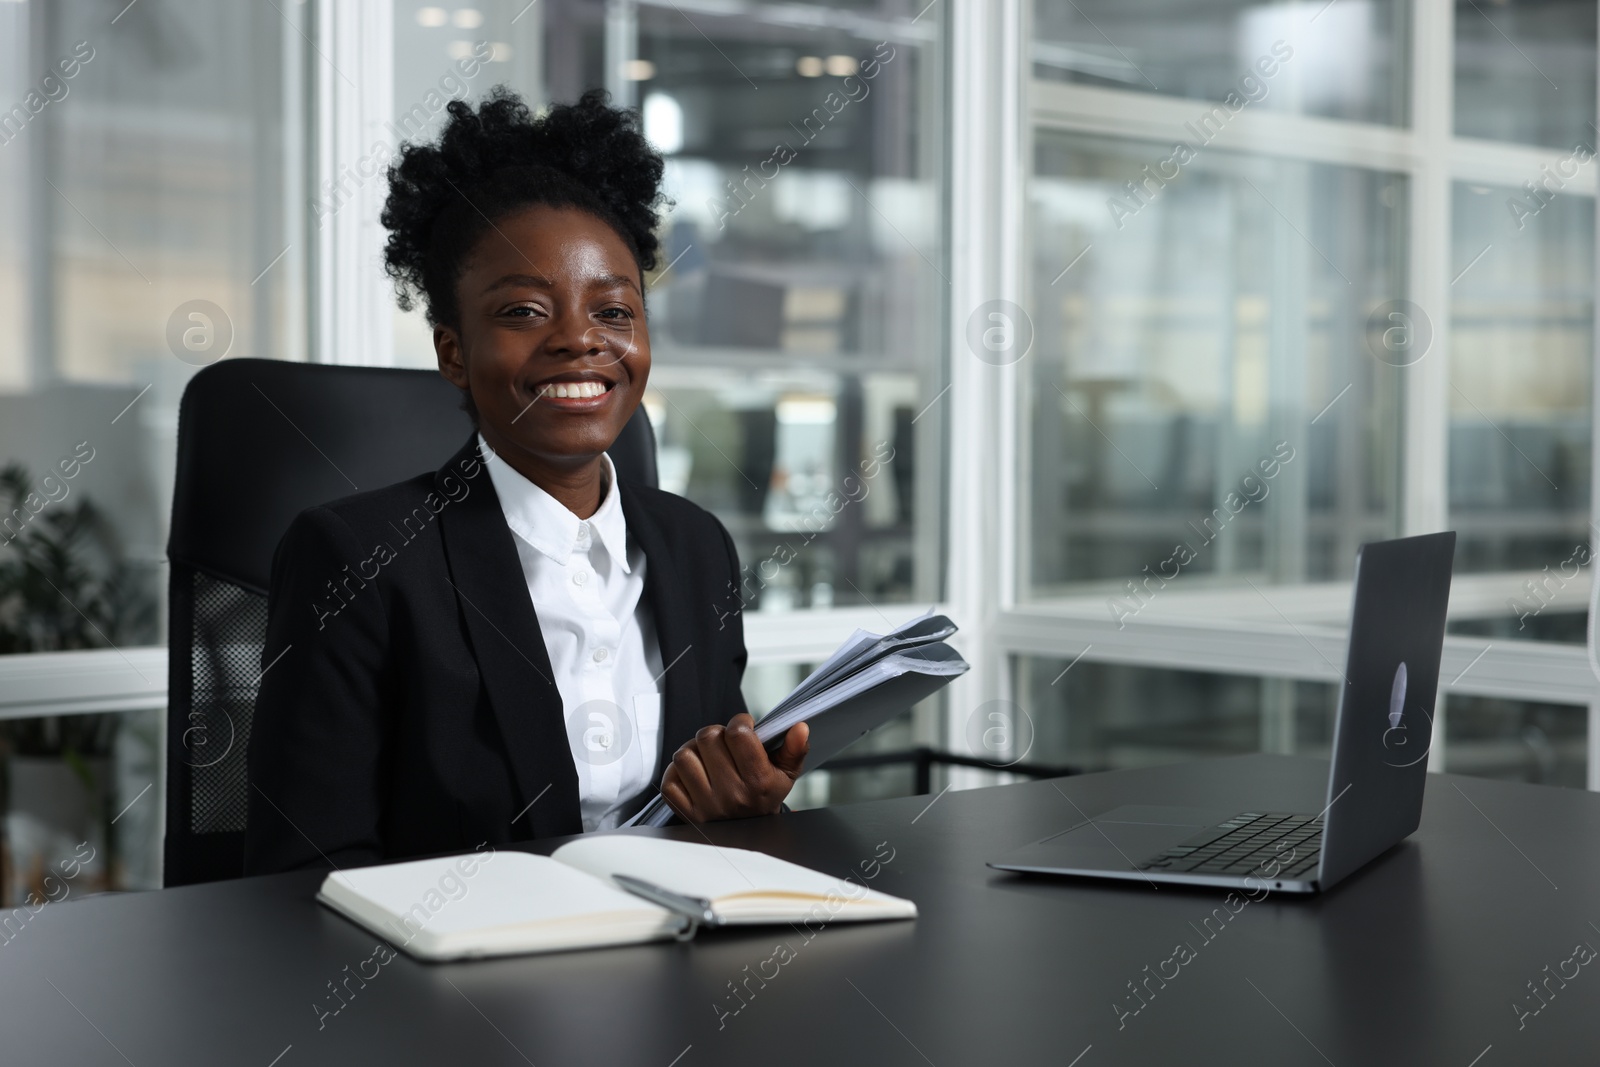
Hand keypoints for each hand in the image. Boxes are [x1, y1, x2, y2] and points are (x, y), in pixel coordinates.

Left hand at [660, 714, 808, 822]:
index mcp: (758, 782)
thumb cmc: (765, 796)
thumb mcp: (786, 774)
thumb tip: (800, 727)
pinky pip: (670, 780)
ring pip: (684, 755)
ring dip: (694, 750)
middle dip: (716, 734)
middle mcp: (731, 795)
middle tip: (724, 743)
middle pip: (707, 737)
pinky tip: (694, 774)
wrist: (750, 834)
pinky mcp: (687, 813)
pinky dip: (678, 772)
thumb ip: (795, 749)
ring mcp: (706, 805)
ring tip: (707, 757)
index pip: (737, 734)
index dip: (740, 723)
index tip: (744, 728)